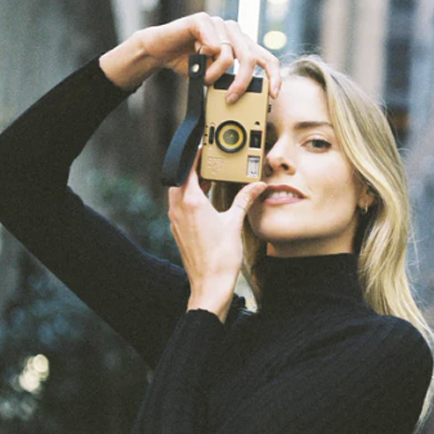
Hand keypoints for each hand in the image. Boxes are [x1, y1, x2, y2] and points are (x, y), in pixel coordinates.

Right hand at [99, 13, 281, 99]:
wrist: (160, 51)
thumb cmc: (188, 64)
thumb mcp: (214, 78)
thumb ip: (230, 83)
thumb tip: (243, 101)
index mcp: (242, 44)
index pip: (266, 58)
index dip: (274, 76)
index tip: (274, 94)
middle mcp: (234, 31)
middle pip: (250, 59)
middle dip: (241, 83)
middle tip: (231, 98)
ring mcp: (220, 23)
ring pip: (229, 56)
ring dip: (215, 74)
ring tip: (203, 76)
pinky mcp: (203, 20)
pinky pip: (213, 45)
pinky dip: (204, 59)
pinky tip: (194, 56)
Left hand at [168, 152, 266, 321]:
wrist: (210, 284)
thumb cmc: (221, 257)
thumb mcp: (235, 222)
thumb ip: (244, 199)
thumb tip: (257, 186)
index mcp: (191, 203)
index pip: (188, 170)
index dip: (195, 157)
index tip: (202, 148)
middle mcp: (179, 210)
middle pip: (180, 180)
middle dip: (192, 170)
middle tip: (206, 163)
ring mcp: (176, 222)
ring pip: (178, 194)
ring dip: (190, 185)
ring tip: (207, 180)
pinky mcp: (178, 232)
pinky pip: (180, 208)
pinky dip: (189, 199)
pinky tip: (204, 203)